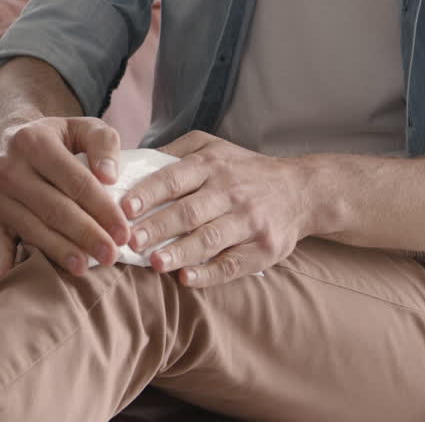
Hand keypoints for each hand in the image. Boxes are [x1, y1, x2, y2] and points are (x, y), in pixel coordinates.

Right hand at [0, 117, 132, 282]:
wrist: (7, 142)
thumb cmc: (57, 139)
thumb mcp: (82, 127)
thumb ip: (103, 143)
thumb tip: (110, 176)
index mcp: (34, 141)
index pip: (75, 181)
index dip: (102, 209)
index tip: (123, 232)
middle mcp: (9, 167)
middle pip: (54, 208)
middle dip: (86, 235)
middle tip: (111, 256)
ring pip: (31, 228)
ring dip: (59, 251)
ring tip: (84, 268)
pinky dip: (1, 263)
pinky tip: (6, 280)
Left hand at [122, 131, 313, 287]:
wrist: (300, 190)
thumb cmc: (242, 169)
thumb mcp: (211, 146)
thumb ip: (174, 152)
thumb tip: (131, 162)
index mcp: (211, 165)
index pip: (174, 178)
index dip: (148, 193)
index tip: (124, 207)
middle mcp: (230, 191)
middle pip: (189, 211)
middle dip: (158, 227)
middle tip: (131, 241)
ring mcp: (250, 220)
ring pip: (210, 239)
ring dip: (181, 252)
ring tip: (155, 263)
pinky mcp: (264, 247)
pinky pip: (234, 264)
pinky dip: (210, 273)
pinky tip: (187, 278)